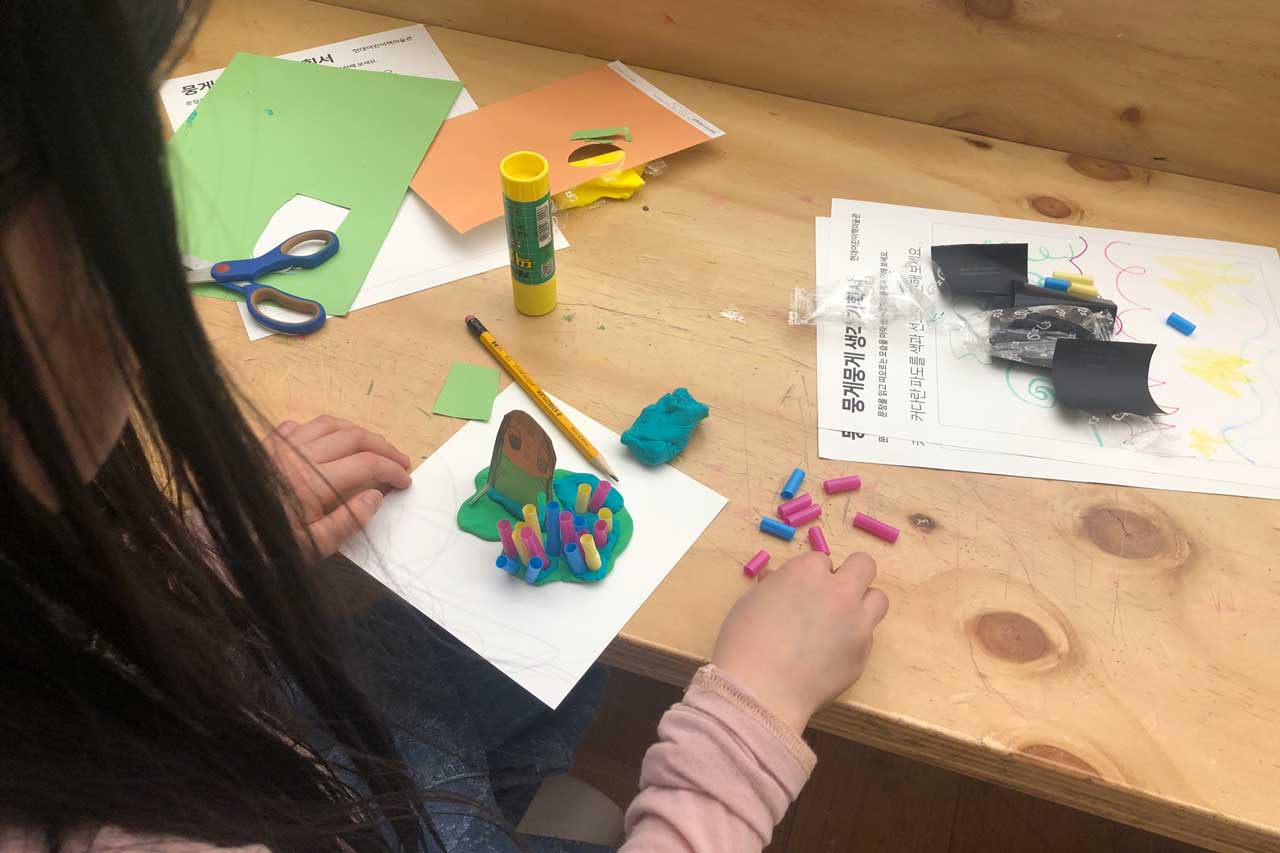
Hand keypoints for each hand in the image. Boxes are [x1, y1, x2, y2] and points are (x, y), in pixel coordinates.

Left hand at [262, 416, 412, 557]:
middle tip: (399, 460)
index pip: (367, 465)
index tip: (405, 481)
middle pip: (354, 437)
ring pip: (329, 424)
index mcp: (314, 483)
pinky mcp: (263, 447)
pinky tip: (326, 443)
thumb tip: (377, 496)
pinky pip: (298, 426)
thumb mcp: (311, 549)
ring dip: (356, 431)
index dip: (392, 470)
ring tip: (372, 445)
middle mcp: (299, 457)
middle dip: (383, 447)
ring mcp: (279, 448)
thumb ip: (348, 522)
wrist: (217, 542)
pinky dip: (320, 430)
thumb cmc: (264, 550)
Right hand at [711, 551, 888, 733]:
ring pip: (878, 599)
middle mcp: (839, 592)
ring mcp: (856, 623)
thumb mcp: (751, 601)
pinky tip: (830, 656)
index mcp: (807, 572)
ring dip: (863, 604)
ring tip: (841, 622)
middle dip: (851, 574)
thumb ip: (774, 586)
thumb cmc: (744, 642)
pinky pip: (866, 637)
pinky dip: (853, 640)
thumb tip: (777, 581)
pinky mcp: (862, 654)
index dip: (811, 575)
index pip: (822, 560)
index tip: (801, 591)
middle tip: (833, 594)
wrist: (760, 690)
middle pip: (864, 566)